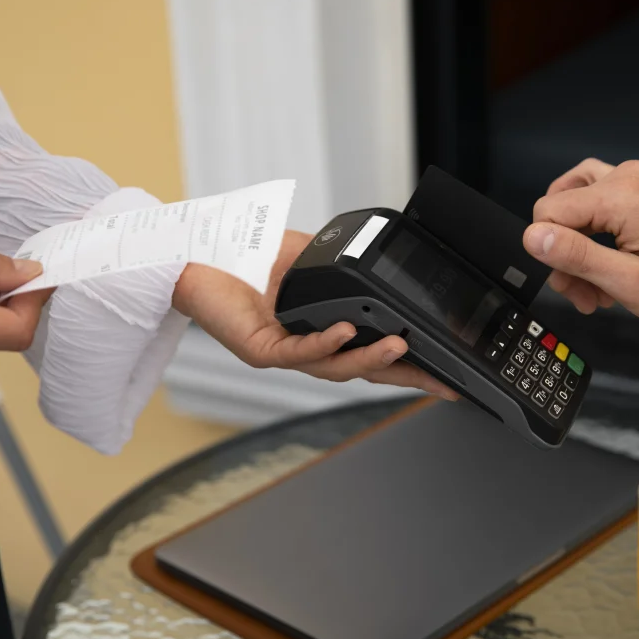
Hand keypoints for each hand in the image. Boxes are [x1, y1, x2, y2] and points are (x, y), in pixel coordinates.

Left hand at [173, 230, 458, 399]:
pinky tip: (349, 331)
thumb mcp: (305, 256)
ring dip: (372, 359)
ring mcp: (283, 353)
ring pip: (336, 367)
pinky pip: (299, 352)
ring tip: (401, 346)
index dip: (406, 362)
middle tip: (442, 383)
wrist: (194, 256)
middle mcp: (304, 349)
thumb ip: (338, 264)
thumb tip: (372, 255)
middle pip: (363, 371)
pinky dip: (327, 342)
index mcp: (319, 331)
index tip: (443, 369)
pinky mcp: (260, 349)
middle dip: (406, 378)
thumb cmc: (242, 258)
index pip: (370, 351)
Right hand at [522, 159, 638, 324]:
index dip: (550, 253)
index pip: (548, 212)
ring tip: (593, 280)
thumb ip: (576, 256)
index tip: (572, 285)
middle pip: (560, 208)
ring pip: (575, 202)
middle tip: (585, 294)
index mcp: (622, 198)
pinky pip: (598, 201)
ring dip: (576, 243)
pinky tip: (606, 262)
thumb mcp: (628, 282)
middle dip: (565, 255)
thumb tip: (533, 238)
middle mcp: (626, 177)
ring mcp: (635, 179)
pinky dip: (594, 233)